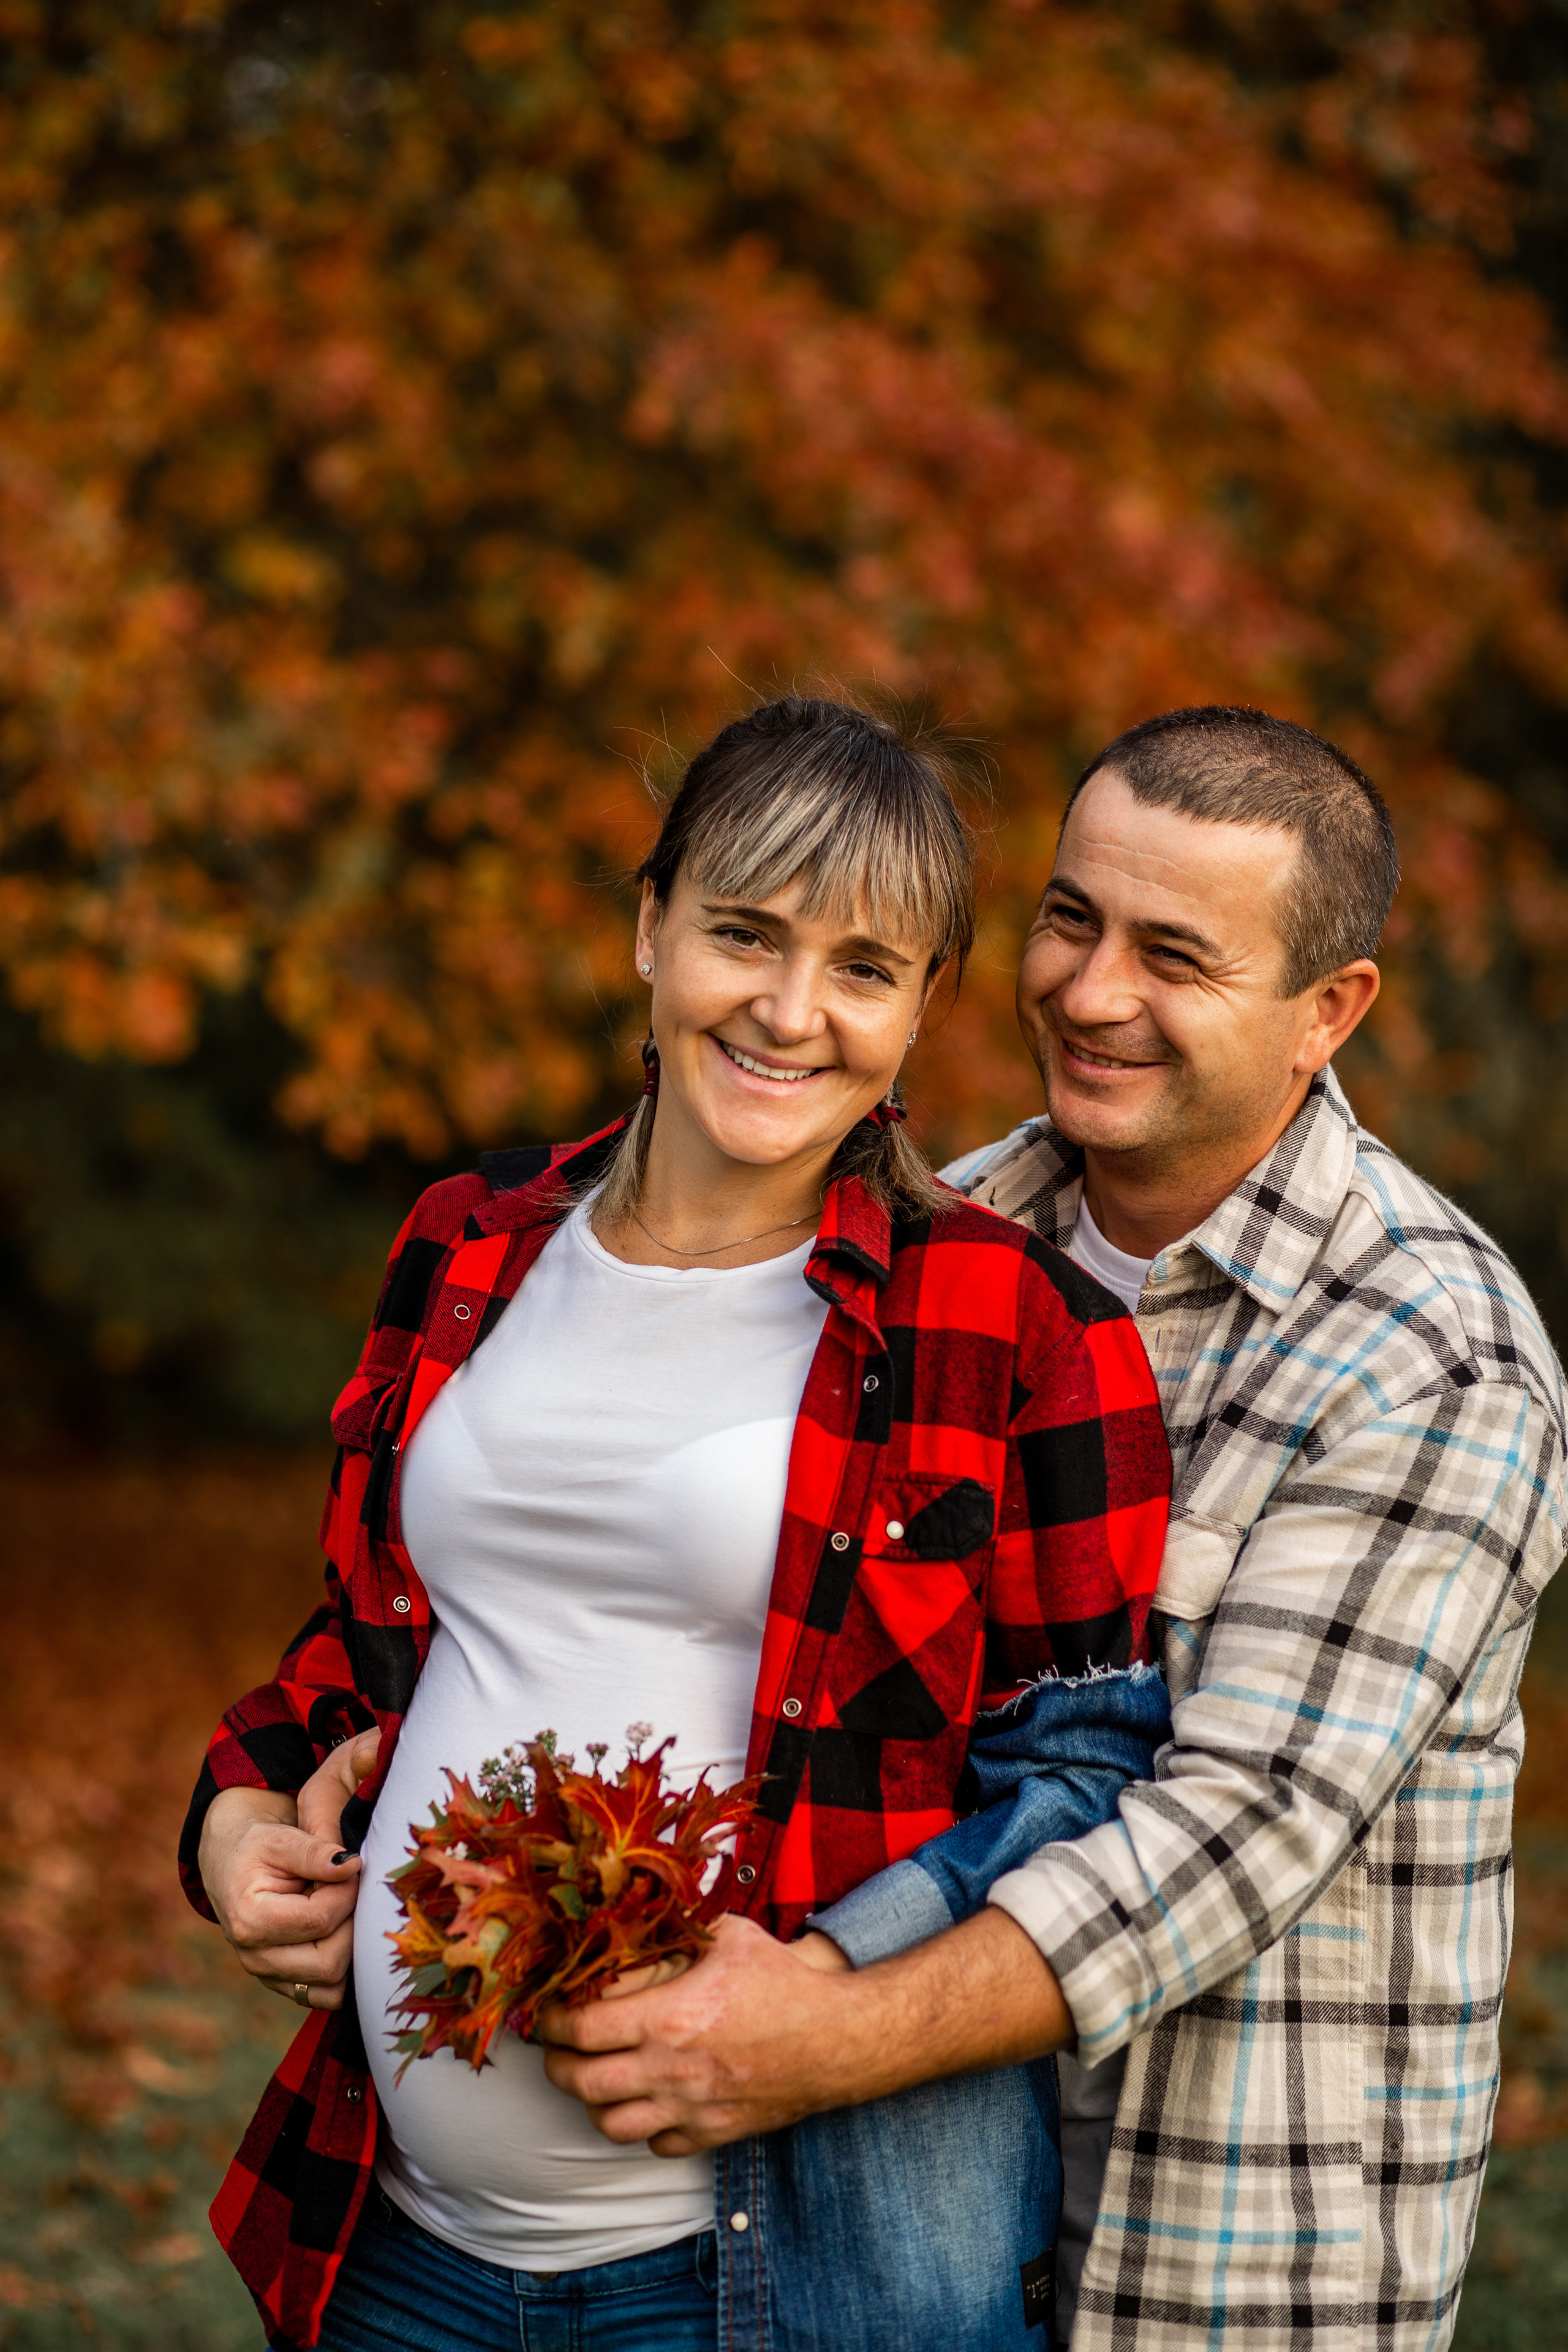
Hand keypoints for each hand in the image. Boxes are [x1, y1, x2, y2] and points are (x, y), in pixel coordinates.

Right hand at [197, 1730, 380, 2011]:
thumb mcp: (282, 1840)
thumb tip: (353, 1865)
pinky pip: (327, 1995)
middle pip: (329, 1963)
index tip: (347, 1869)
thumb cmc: (258, 1849)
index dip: (346, 1892)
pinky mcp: (284, 1986)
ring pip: (332, 1987)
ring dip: (349, 1950)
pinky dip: (343, 1970)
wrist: (233, 1865)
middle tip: (346, 1893)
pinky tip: (341, 1934)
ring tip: (340, 1913)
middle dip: (350, 1925)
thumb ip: (315, 1852)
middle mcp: (255, 1959)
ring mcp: (268, 1978)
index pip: (321, 1920)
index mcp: (250, 1921)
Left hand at [536, 1907, 1067, 2157]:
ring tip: (594, 2080)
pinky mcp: (712, 2134)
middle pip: (582, 2084)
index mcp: (668, 2016)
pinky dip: (642, 2129)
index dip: (551, 2023)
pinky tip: (647, 2104)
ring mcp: (689, 2108)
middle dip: (557, 2066)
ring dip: (594, 2104)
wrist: (838, 2040)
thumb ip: (683, 1928)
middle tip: (556, 2050)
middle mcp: (669, 2069)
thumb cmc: (785, 1982)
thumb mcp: (731, 1935)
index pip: (582, 2029)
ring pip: (611, 2125)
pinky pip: (656, 2145)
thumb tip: (647, 1912)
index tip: (543, 2014)